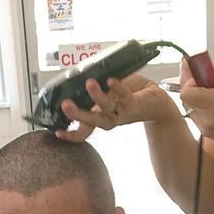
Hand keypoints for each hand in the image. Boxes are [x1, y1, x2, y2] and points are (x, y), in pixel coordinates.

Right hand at [54, 72, 178, 142]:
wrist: (156, 100)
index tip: (57, 132)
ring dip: (97, 96)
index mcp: (100, 117)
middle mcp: (109, 118)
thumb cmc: (129, 94)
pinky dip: (117, 88)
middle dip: (77, 114)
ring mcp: (122, 113)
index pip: (82, 130)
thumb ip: (92, 90)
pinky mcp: (134, 104)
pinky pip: (125, 96)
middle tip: (65, 105)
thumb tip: (74, 78)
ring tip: (89, 83)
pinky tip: (111, 80)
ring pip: (106, 108)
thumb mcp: (107, 93)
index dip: (70, 134)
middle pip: (90, 121)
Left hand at [179, 61, 213, 153]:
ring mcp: (204, 128)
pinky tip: (213, 104)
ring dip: (195, 95)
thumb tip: (200, 67)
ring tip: (211, 91)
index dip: (188, 79)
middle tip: (201, 76)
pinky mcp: (205, 133)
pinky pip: (194, 115)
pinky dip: (200, 106)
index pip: (186, 91)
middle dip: (190, 85)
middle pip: (185, 98)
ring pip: (188, 106)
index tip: (194, 70)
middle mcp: (206, 118)